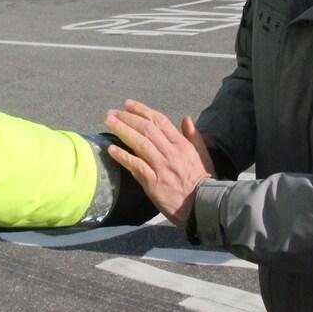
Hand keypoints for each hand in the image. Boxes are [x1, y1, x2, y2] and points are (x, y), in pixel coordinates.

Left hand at [105, 99, 211, 229]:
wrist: (203, 206)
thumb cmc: (203, 182)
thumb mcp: (204, 155)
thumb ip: (194, 136)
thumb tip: (186, 118)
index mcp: (182, 145)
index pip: (160, 121)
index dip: (142, 111)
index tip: (128, 104)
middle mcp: (171, 152)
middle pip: (146, 129)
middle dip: (127, 118)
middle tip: (111, 113)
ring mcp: (161, 167)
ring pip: (139, 143)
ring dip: (122, 130)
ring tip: (108, 122)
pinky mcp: (153, 182)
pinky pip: (136, 166)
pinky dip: (123, 156)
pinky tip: (111, 149)